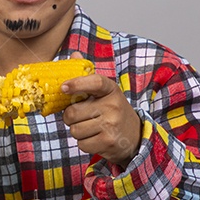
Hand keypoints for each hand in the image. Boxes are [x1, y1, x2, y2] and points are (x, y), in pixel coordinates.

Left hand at [60, 54, 141, 168]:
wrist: (135, 135)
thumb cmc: (113, 111)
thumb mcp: (105, 92)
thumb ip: (88, 75)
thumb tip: (75, 55)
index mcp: (110, 89)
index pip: (94, 82)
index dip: (77, 83)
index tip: (63, 87)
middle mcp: (113, 106)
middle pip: (73, 113)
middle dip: (70, 117)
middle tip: (79, 116)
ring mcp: (111, 125)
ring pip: (75, 130)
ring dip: (78, 131)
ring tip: (91, 128)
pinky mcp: (108, 142)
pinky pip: (82, 144)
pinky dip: (84, 143)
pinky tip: (95, 138)